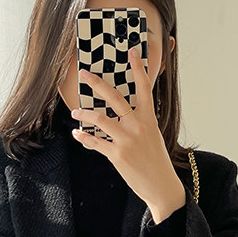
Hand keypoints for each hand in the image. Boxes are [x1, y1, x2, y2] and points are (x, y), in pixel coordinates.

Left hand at [70, 47, 185, 222]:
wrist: (161, 185)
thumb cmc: (156, 160)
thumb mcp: (152, 135)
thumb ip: (139, 121)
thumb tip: (123, 112)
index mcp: (149, 118)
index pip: (144, 87)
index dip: (138, 68)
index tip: (132, 51)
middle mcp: (138, 126)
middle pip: (115, 97)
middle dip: (97, 83)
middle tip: (84, 74)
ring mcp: (127, 140)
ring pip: (100, 119)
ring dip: (84, 113)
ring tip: (76, 111)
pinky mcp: (117, 155)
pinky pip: (95, 142)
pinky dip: (84, 138)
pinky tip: (77, 134)